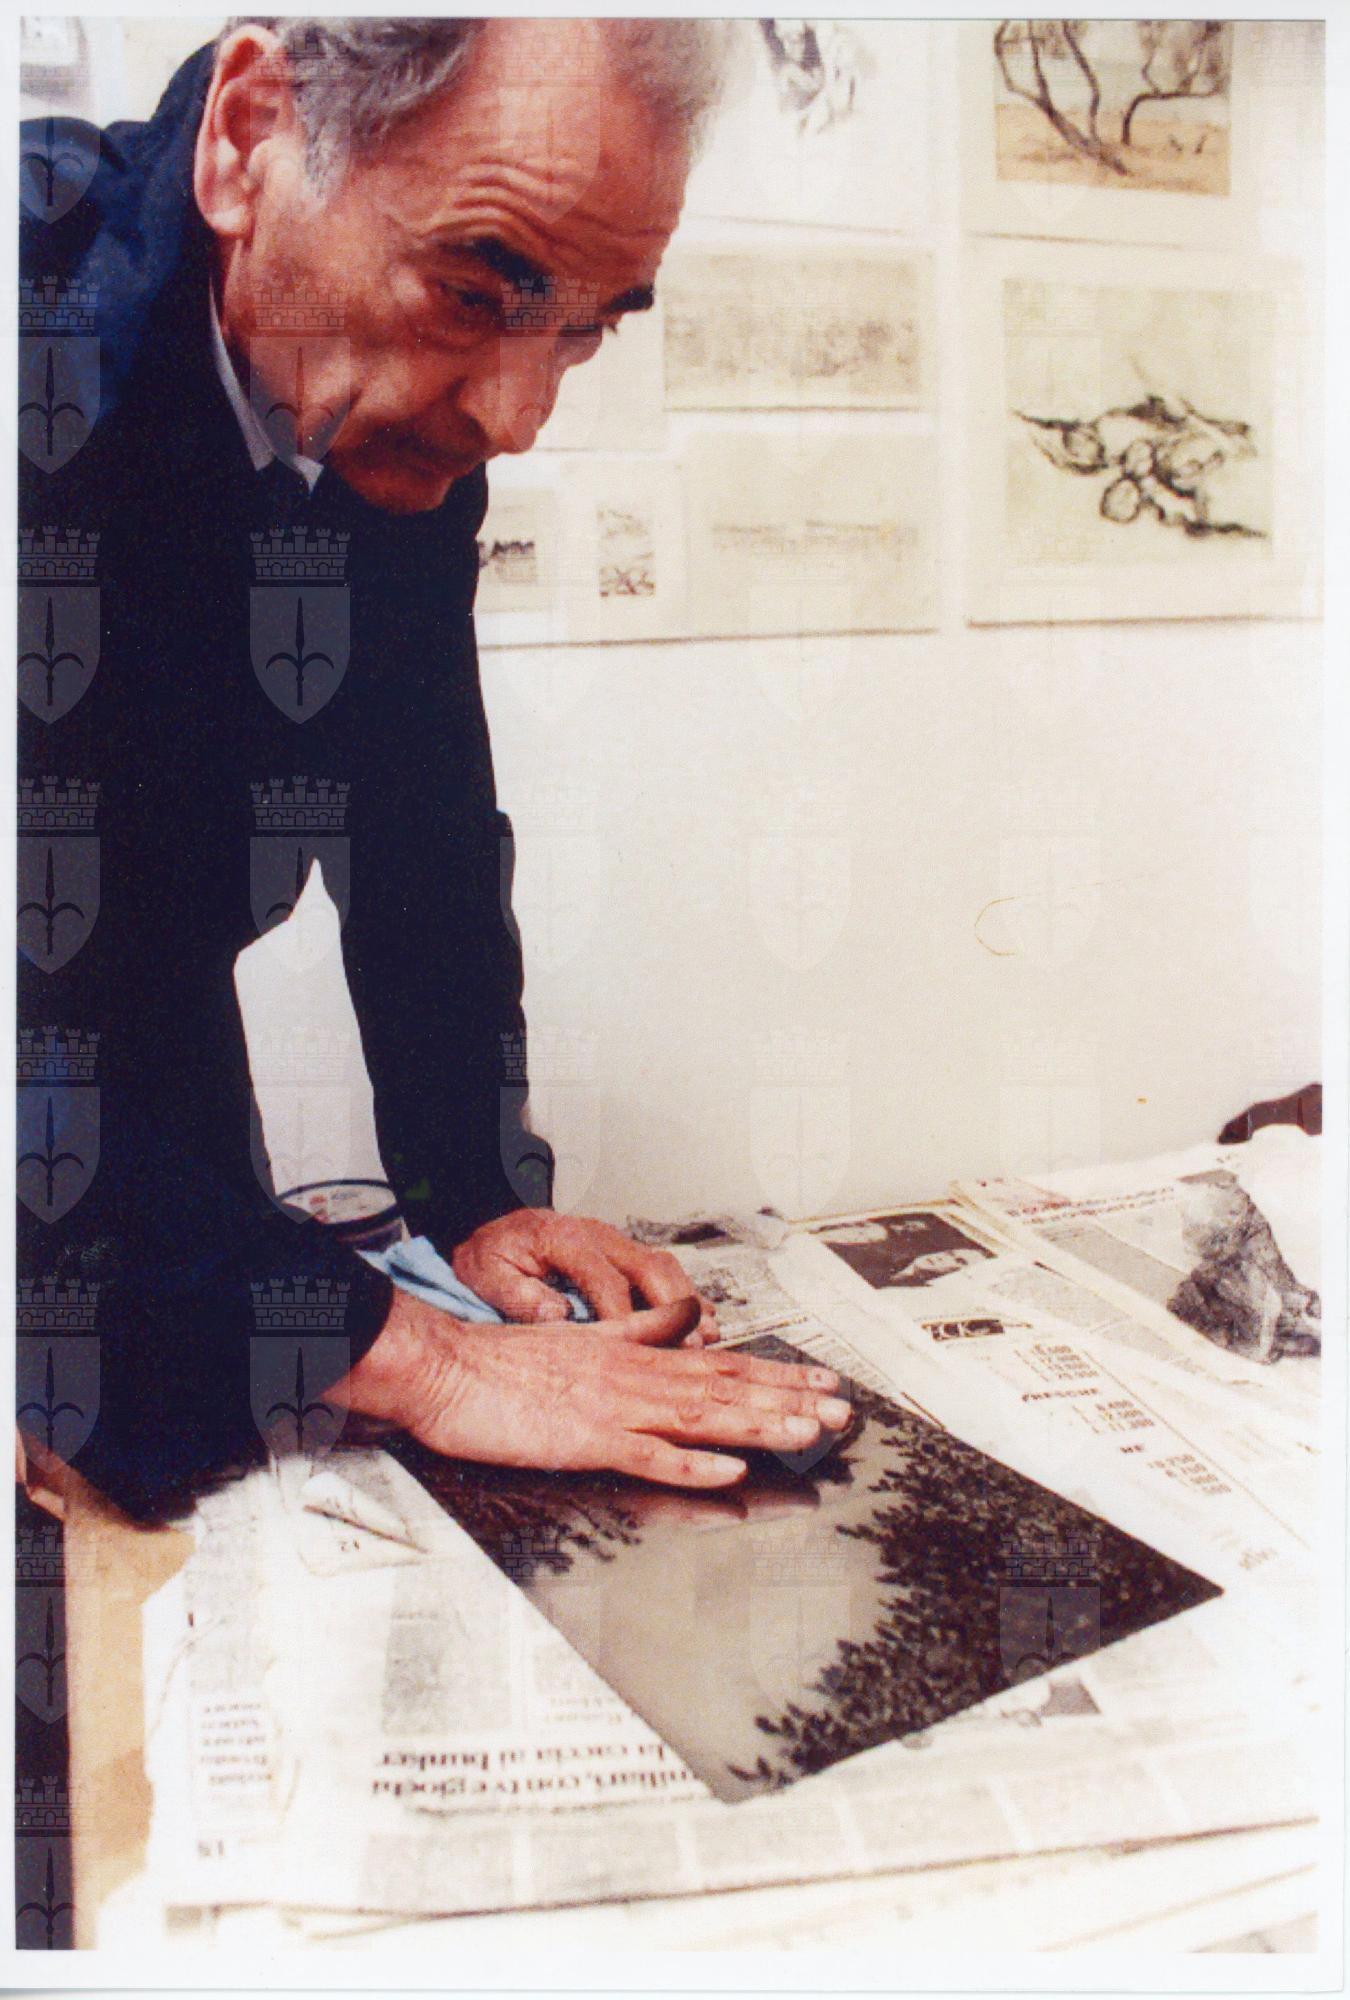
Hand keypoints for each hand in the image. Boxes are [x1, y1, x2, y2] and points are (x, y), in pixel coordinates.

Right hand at [329, 1289, 850, 1489]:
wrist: (447, 1369)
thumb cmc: (506, 1362)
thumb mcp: (584, 1336)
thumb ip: (639, 1331)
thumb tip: (687, 1319)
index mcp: (635, 1357)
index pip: (721, 1363)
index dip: (777, 1374)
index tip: (821, 1382)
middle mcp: (635, 1379)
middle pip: (726, 1387)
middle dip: (789, 1399)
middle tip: (842, 1411)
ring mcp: (613, 1409)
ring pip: (701, 1415)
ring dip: (759, 1424)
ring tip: (808, 1433)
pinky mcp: (585, 1440)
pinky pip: (646, 1454)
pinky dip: (690, 1461)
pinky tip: (729, 1467)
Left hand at [452, 1208, 715, 1340]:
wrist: (491, 1240)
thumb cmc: (491, 1259)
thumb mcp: (488, 1273)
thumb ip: (518, 1294)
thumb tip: (556, 1311)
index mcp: (563, 1238)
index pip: (606, 1279)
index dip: (627, 1315)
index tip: (638, 1348)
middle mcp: (596, 1235)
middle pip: (649, 1266)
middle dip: (674, 1307)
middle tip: (689, 1344)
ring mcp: (613, 1243)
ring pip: (663, 1265)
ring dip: (687, 1301)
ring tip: (705, 1336)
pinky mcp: (620, 1254)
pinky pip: (661, 1270)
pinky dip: (683, 1296)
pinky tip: (699, 1321)